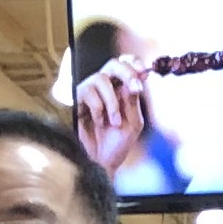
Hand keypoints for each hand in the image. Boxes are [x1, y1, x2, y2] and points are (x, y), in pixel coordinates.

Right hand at [70, 58, 158, 179]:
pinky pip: (88, 92)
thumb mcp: (133, 123)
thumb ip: (133, 102)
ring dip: (112, 101)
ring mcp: (92, 92)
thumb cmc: (119, 142)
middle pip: (113, 64)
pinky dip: (97, 108)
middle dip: (126, 73)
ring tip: (115, 121)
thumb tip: (132, 83)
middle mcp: (108, 86)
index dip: (134, 62)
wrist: (103, 161)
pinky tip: (99, 122)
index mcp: (123, 88)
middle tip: (134, 88)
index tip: (144, 71)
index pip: (127, 64)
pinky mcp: (78, 99)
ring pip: (100, 78)